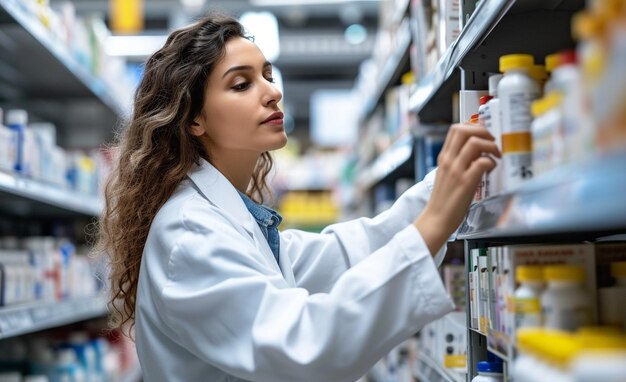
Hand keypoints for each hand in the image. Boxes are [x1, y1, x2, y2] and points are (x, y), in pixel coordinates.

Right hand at [414, 124, 500, 254]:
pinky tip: (491, 169)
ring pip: (475, 143)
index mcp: (444, 158)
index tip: (483, 135)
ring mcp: (457, 171)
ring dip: (490, 146)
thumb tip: (475, 154)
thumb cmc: (443, 201)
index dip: (473, 127)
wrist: (436, 219)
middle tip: (491, 141)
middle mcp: (449, 161)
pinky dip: (491, 162)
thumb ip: (457, 163)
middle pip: (464, 130)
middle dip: (483, 131)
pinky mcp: (466, 182)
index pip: (456, 129)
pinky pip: (483, 162)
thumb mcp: (446, 176)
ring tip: (495, 155)